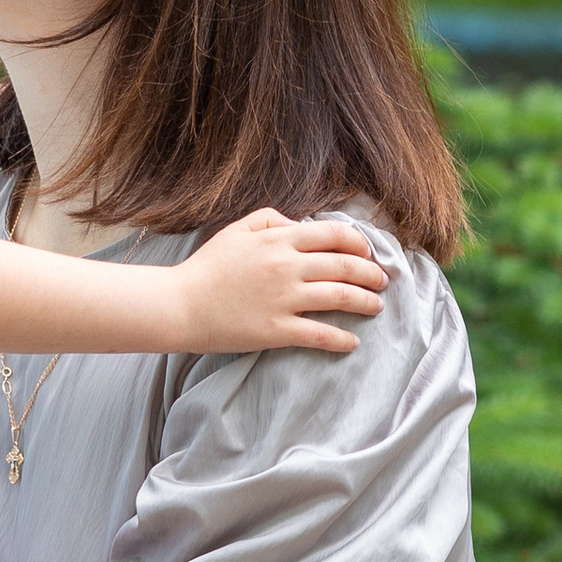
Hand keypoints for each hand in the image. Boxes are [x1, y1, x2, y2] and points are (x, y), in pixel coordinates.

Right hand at [173, 211, 387, 353]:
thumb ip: (270, 219)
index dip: (359, 244)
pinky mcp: (276, 330)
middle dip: (372, 274)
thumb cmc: (206, 267)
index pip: (335, 235)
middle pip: (346, 266)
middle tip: (383, 282)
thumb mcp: (236, 231)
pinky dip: (342, 339)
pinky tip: (352, 342)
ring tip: (376, 307)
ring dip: (366, 303)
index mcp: (279, 240)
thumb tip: (299, 223)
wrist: (178, 304)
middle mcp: (287, 267)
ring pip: (341, 298)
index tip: (368, 254)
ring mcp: (283, 299)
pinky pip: (320, 335)